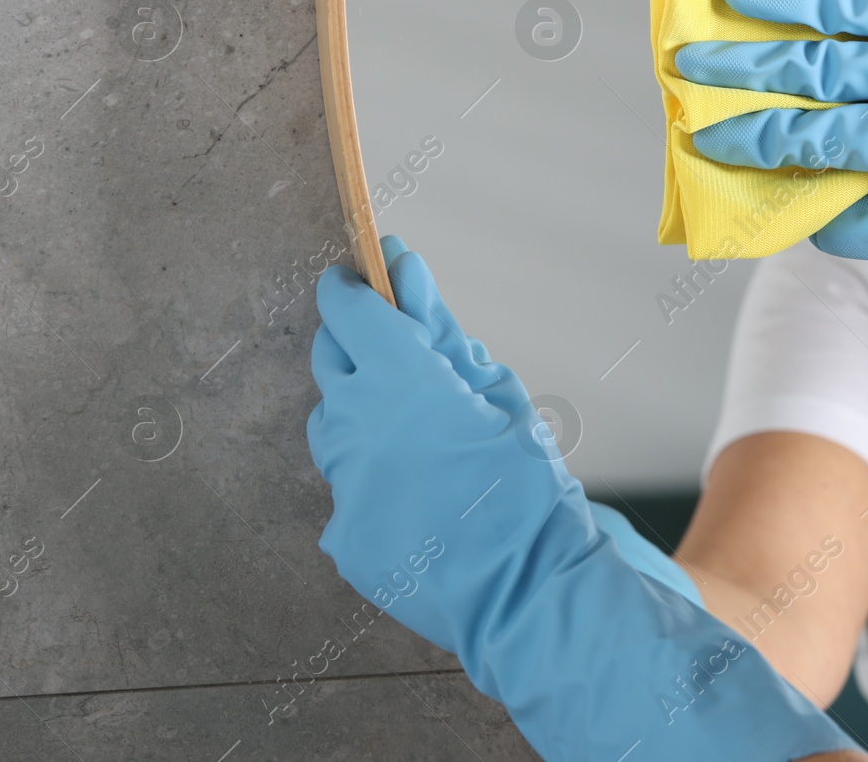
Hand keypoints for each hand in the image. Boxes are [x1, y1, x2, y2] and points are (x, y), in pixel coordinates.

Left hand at [308, 235, 862, 760]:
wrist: (535, 594)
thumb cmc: (532, 490)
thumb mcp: (501, 394)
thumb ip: (442, 332)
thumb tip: (404, 272)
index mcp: (401, 383)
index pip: (346, 311)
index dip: (353, 290)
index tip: (363, 282)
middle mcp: (356, 430)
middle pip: (332, 364)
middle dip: (362, 351)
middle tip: (408, 359)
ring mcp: (343, 488)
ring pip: (333, 427)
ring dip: (365, 416)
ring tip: (427, 440)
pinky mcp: (344, 536)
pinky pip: (348, 487)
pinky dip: (376, 479)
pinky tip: (425, 493)